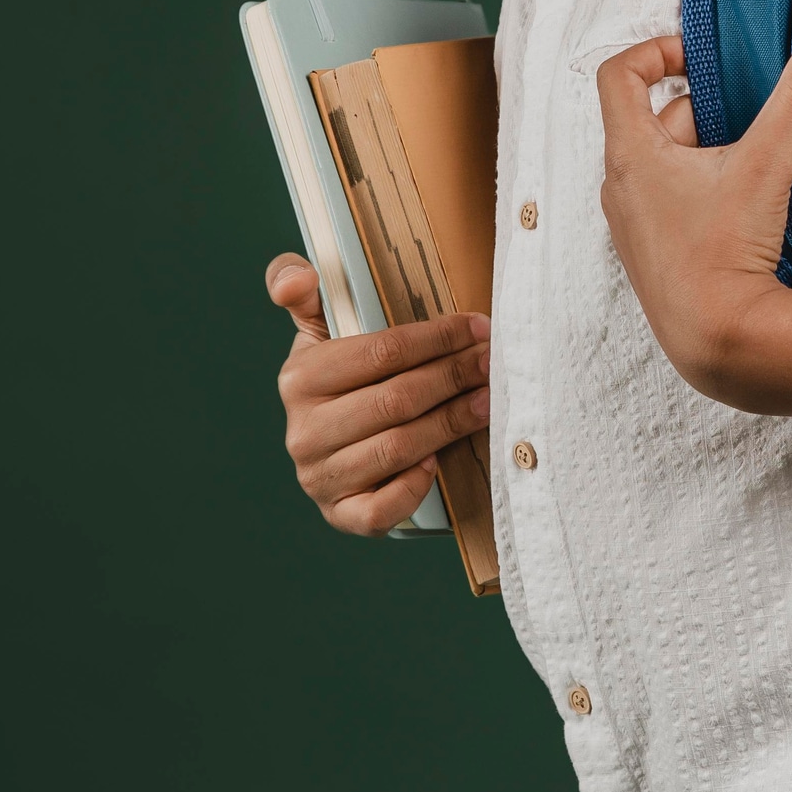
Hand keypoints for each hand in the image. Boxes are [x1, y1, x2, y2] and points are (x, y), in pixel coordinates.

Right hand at [267, 252, 490, 534]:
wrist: (330, 451)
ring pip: (397, 449)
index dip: (436, 338)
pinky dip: (413, 487)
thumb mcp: (317, 333)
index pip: (380, 352)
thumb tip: (299, 277)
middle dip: (453, 376)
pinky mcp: (340, 515)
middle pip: (396, 399)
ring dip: (451, 424)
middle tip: (492, 361)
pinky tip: (439, 462)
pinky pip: (380, 510)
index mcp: (299, 378)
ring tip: (487, 401)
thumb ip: (302, 293)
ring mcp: (320, 477)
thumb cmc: (339, 382)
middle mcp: (304, 431)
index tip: (478, 327)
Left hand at [594, 31, 791, 403]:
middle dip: (709, 111)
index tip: (698, 57)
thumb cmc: (725, 254)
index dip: (655, 51)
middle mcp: (619, 186)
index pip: (620, 75)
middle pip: (657, 120)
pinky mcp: (651, 254)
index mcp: (629, 154)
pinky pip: (671, 201)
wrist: (717, 342)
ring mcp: (631, 224)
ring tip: (757, 165)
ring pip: (668, 163)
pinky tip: (743, 206)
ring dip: (709, 152)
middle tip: (757, 118)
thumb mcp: (766, 165)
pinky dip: (703, 189)